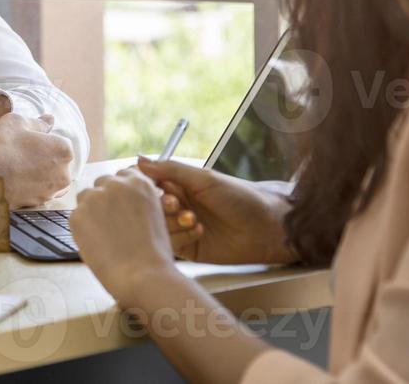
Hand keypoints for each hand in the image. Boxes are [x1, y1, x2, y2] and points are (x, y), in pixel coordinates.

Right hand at [0, 113, 74, 210]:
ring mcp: (51, 192)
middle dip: (43, 158)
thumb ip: (38, 122)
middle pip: (57, 163)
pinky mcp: (37, 205)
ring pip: (48, 179)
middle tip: (19, 154)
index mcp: (63, 150)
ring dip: (38, 174)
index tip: (25, 140)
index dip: (41, 140)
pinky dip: (29, 187)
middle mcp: (64, 174)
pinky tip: (12, 181)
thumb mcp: (17, 122)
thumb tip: (50, 120)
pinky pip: (37, 193)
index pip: (59, 142)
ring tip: (15, 168)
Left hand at [67, 169, 178, 302]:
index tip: (121, 202)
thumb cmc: (153, 253)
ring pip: (86, 196)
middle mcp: (115, 184)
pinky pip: (76, 216)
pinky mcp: (77, 215)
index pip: (124, 174)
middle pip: (103, 183)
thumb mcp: (156, 215)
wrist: (142, 274)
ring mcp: (94, 198)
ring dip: (92, 209)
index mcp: (139, 182)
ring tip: (104, 234)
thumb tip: (127, 199)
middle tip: (112, 222)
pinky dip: (82, 227)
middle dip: (106, 199)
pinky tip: (97, 243)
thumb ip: (140, 200)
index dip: (122, 190)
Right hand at [137, 157, 296, 264]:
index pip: (150, 183)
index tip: (141, 185)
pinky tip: (200, 230)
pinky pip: (172, 243)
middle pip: (151, 206)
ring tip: (192, 218)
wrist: (268, 227)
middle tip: (174, 203)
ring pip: (159, 226)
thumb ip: (172, 170)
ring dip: (173, 221)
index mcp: (181, 185)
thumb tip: (140, 161)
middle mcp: (179, 206)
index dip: (144, 184)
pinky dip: (182, 235)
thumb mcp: (205, 178)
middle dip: (160, 204)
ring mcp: (183, 227)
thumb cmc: (241, 197)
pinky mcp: (190, 247)